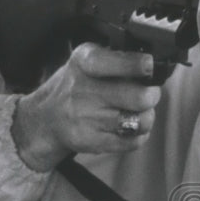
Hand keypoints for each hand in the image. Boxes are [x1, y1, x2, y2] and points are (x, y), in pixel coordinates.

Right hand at [11, 43, 159, 171]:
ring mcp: (86, 119)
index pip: (115, 62)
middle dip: (152, 95)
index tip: (149, 65)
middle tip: (151, 93)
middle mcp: (83, 90)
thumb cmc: (77, 86)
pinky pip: (133, 142)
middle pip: (139, 97)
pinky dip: (139, 135)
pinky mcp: (91, 142)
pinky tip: (130, 127)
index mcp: (84, 62)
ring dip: (147, 116)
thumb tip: (154, 64)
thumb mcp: (87, 61)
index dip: (137, 64)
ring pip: (140, 121)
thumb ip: (118, 58)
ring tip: (139, 111)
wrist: (44, 119)